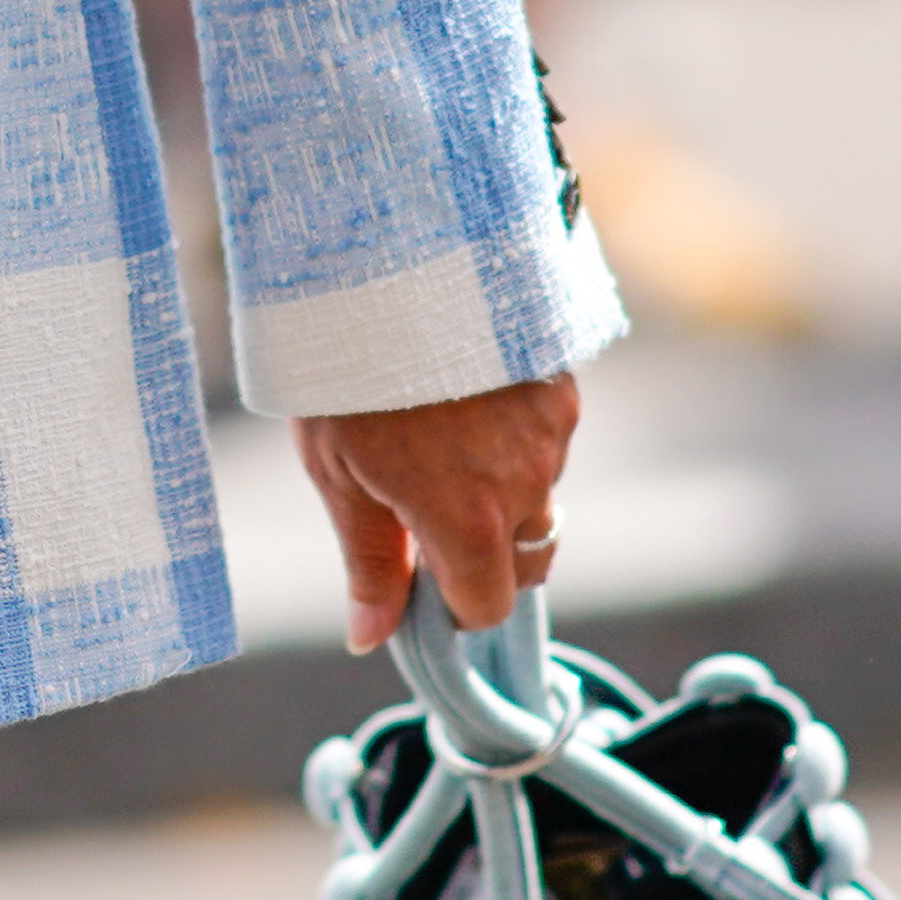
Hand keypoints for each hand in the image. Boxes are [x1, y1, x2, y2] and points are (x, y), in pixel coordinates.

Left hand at [295, 371, 581, 656]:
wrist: (390, 260)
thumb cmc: (345, 373)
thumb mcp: (337, 473)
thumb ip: (367, 561)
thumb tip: (371, 639)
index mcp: (466, 522)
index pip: (487, 606)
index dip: (452, 604)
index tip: (418, 577)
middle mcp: (525, 486)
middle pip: (530, 560)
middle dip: (488, 555)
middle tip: (429, 511)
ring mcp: (552, 434)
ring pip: (541, 495)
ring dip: (503, 489)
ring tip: (440, 435)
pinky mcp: (562, 385)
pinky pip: (549, 438)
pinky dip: (516, 438)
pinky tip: (469, 399)